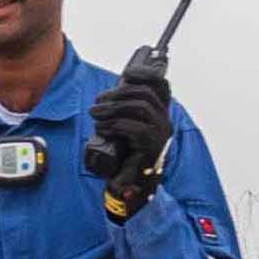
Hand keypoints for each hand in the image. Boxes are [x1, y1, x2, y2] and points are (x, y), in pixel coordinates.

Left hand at [89, 66, 172, 222]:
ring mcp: (159, 134)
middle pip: (145, 93)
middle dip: (118, 92)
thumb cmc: (124, 158)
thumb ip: (119, 114)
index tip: (128, 72)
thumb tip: (104, 98)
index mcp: (158, 115)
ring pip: (140, 107)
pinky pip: (135, 127)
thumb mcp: (121, 130)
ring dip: (113, 107)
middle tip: (97, 101)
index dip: (147, 74)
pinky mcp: (151, 147)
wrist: (131, 186)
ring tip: (94, 113)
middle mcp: (163, 122)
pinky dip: (114, 124)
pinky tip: (102, 128)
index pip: (161, 86)